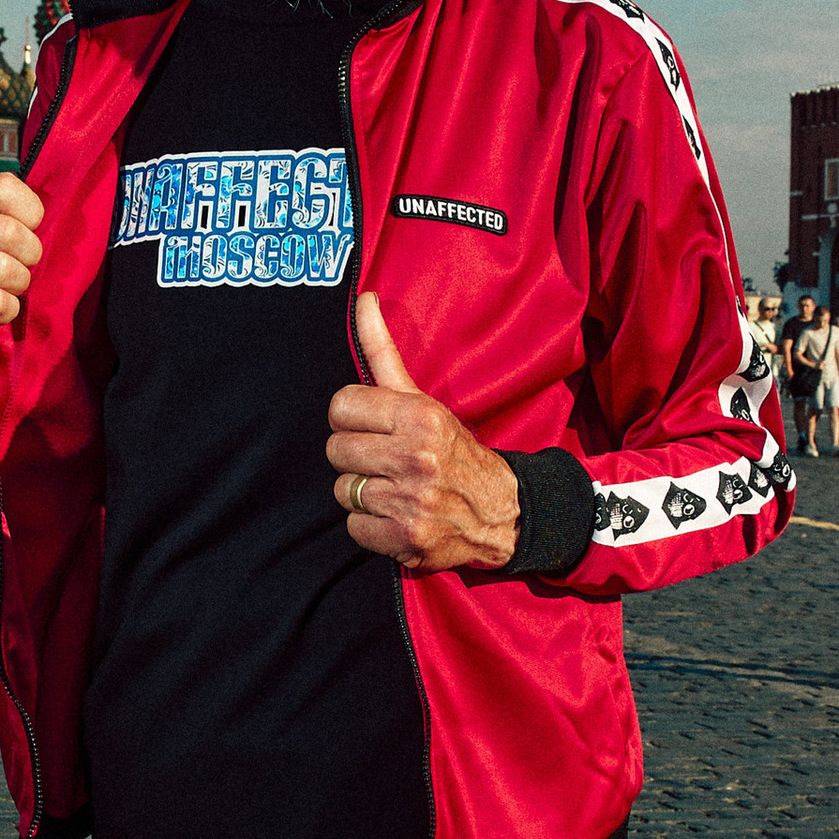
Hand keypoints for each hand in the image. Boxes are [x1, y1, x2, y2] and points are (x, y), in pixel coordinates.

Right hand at [0, 171, 43, 363]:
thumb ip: (13, 211)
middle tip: (23, 265)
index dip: (30, 211)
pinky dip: (7, 310)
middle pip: (6, 231)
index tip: (30, 229)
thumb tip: (57, 203)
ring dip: (18, 284)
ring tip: (10, 288)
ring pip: (1, 267)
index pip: (2, 187)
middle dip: (29, 253)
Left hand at [325, 292, 520, 572]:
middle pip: (335, 450)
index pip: (340, 407)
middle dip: (355, 456)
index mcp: (419, 417)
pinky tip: (395, 514)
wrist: (503, 512)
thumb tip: (363, 299)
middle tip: (384, 459)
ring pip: (343, 490)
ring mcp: (411, 501)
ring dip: (363, 492)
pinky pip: (354, 527)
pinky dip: (370, 526)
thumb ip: (384, 351)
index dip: (352, 419)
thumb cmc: (453, 450)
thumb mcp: (423, 399)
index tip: (373, 427)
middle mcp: (415, 458)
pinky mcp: (406, 539)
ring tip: (393, 488)